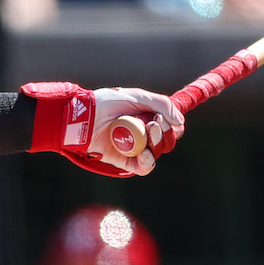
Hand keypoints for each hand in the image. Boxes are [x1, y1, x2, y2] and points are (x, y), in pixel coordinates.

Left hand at [22, 82, 183, 176]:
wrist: (84, 116)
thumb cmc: (106, 103)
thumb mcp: (137, 96)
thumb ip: (162, 104)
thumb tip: (180, 122)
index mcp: (147, 119)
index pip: (172, 129)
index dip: (173, 127)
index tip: (163, 119)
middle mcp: (143, 135)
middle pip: (168, 142)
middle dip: (165, 134)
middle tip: (153, 123)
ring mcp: (134, 149)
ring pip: (158, 153)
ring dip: (157, 143)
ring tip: (146, 131)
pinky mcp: (124, 162)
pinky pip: (144, 167)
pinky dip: (148, 161)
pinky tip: (144, 153)